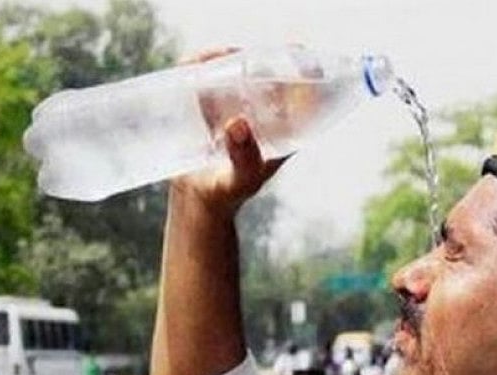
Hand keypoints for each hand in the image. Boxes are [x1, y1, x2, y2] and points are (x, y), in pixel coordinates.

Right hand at [170, 48, 285, 214]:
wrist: (199, 201)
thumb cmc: (228, 194)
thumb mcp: (240, 179)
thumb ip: (243, 157)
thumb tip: (237, 124)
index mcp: (283, 128)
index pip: (301, 91)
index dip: (303, 68)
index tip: (297, 52)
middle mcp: (262, 113)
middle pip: (270, 73)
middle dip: (260, 56)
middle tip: (237, 55)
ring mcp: (236, 107)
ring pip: (238, 71)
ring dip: (228, 58)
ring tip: (213, 59)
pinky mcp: (211, 107)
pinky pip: (209, 77)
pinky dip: (202, 65)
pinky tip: (193, 66)